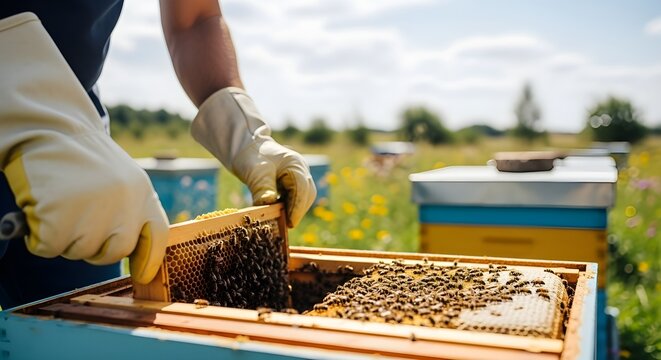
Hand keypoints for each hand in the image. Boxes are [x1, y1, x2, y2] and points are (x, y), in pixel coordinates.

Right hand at [0, 13, 168, 283]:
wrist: (46, 128)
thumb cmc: (79, 157)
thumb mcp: (118, 177)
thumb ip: (128, 208)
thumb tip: (128, 252)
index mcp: (141, 191)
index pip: (157, 234)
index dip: (150, 259)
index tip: (143, 275)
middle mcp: (125, 201)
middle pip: (114, 252)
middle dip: (92, 248)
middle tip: (73, 224)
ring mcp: (94, 208)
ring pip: (78, 252)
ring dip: (62, 239)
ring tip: (57, 205)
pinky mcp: (61, 213)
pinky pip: (49, 247)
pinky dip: (38, 237)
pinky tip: (39, 210)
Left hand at [191, 88, 315, 226]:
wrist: (246, 148)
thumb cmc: (251, 157)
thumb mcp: (255, 172)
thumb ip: (262, 188)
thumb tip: (268, 205)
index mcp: (296, 164)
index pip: (302, 189)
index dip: (297, 208)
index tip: (289, 223)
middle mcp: (301, 169)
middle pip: (306, 194)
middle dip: (297, 210)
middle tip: (285, 225)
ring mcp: (298, 175)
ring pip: (303, 197)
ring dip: (293, 209)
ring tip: (281, 220)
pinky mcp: (292, 182)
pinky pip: (295, 197)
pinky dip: (288, 206)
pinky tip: (278, 212)